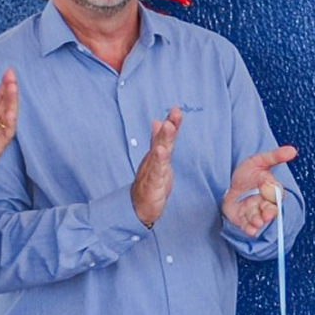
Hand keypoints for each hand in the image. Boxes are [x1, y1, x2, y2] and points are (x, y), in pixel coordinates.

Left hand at [0, 69, 18, 192]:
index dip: (3, 86)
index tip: (8, 71)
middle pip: (6, 104)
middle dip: (10, 89)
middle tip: (11, 75)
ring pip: (9, 116)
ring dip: (12, 102)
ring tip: (13, 88)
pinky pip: (5, 134)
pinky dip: (9, 124)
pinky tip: (10, 114)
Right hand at [131, 107, 181, 228]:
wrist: (138, 206)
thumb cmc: (149, 181)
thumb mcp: (157, 160)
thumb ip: (158, 141)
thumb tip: (158, 121)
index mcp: (157, 154)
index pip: (164, 136)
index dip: (171, 123)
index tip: (176, 109)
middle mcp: (154, 160)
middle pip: (162, 141)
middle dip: (168, 127)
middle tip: (175, 112)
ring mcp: (152, 171)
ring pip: (159, 153)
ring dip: (163, 139)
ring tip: (168, 126)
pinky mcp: (153, 183)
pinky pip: (156, 171)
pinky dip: (158, 161)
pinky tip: (161, 151)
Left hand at [222, 145, 297, 236]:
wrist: (228, 183)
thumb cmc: (248, 173)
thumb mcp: (259, 160)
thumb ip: (275, 156)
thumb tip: (292, 150)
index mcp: (271, 189)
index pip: (277, 193)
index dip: (273, 192)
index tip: (267, 187)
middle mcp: (264, 203)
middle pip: (271, 209)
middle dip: (270, 212)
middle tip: (267, 214)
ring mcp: (254, 212)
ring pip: (259, 219)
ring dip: (259, 221)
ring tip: (257, 222)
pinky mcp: (243, 220)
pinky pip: (248, 226)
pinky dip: (250, 229)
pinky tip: (251, 230)